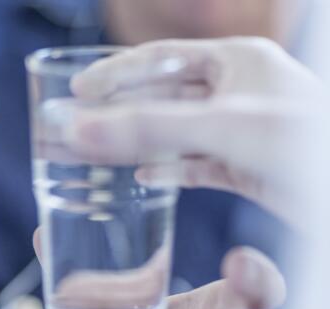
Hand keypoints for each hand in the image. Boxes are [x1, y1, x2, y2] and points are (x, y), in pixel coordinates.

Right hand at [66, 37, 325, 230]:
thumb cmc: (308, 146)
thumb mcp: (225, 126)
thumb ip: (151, 127)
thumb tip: (81, 128)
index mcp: (237, 61)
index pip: (162, 57)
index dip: (116, 72)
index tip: (78, 90)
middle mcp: (237, 92)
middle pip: (161, 97)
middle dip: (117, 113)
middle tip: (75, 126)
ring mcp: (241, 131)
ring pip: (174, 134)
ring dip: (135, 145)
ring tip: (93, 153)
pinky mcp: (247, 168)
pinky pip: (196, 165)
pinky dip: (169, 171)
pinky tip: (143, 178)